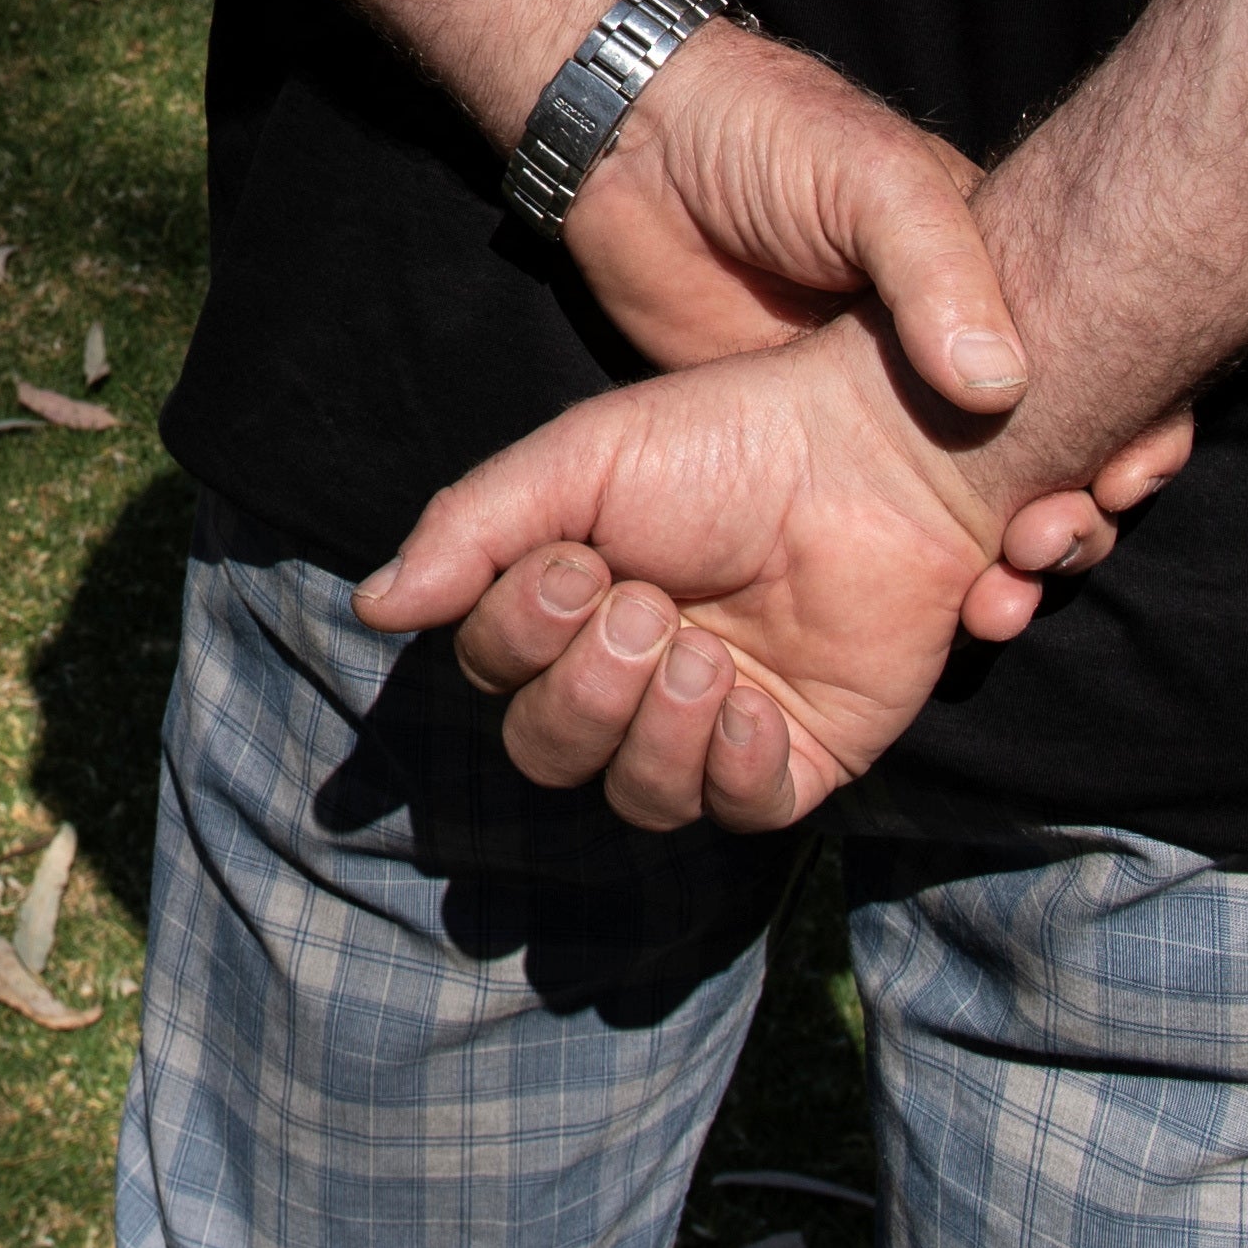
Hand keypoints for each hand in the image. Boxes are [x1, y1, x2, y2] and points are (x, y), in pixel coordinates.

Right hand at [355, 316, 1011, 831]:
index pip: (493, 676)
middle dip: (586, 688)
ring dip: (656, 731)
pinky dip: (731, 768)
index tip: (576, 561)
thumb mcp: (581, 461)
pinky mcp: (801, 752)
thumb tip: (375, 609)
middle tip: (650, 606)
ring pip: (640, 798)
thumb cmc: (725, 437)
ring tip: (706, 654)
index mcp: (569, 608)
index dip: (517, 639)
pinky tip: (752, 704)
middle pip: (549, 752)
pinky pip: (740, 810)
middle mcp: (632, 675)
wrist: (871, 446)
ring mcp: (716, 719)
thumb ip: (473, 528)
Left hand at [550, 52, 1196, 584]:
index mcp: (993, 285)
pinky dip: (922, 582)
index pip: (1101, 370)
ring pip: (977, 511)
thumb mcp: (870, 183)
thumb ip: (937, 273)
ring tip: (997, 599)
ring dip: (1007, 565)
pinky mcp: (807, 452)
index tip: (1123, 481)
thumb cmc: (770, 138)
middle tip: (1049, 547)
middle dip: (1074, 517)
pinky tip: (937, 610)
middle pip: (1055, 456)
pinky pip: (883, 530)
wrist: (637, 153)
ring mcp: (881, 410)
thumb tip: (1002, 388)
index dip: (1134, 432)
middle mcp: (954, 354)